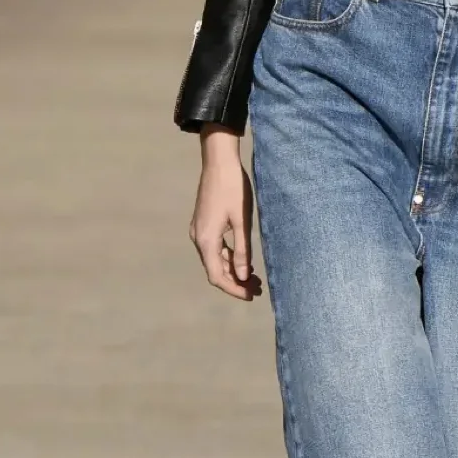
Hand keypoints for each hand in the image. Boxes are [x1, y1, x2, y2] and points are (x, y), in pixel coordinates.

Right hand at [189, 127, 261, 301]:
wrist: (219, 161)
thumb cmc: (234, 188)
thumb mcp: (242, 221)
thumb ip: (243, 250)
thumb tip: (243, 276)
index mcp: (207, 240)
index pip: (217, 276)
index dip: (234, 289)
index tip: (251, 296)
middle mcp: (198, 238)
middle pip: (215, 270)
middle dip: (236, 282)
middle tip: (258, 289)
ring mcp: (199, 230)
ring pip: (215, 260)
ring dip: (233, 270)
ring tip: (255, 278)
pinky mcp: (204, 223)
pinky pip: (215, 248)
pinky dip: (229, 257)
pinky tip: (244, 261)